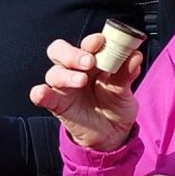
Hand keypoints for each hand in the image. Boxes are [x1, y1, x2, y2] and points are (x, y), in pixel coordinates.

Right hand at [29, 35, 139, 151]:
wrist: (111, 134)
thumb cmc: (115, 106)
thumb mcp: (125, 90)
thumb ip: (126, 73)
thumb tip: (135, 56)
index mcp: (92, 61)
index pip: (85, 44)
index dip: (91, 41)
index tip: (100, 41)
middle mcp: (74, 70)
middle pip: (60, 51)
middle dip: (73, 54)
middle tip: (89, 62)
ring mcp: (63, 87)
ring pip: (53, 73)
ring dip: (65, 74)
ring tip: (81, 80)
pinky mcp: (56, 104)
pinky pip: (42, 96)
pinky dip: (39, 93)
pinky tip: (41, 93)